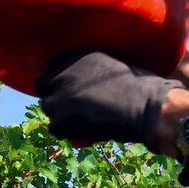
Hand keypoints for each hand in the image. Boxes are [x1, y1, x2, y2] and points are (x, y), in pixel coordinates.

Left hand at [35, 50, 182, 150]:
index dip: (59, 78)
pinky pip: (55, 128)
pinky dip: (67, 132)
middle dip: (54, 94)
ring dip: (61, 114)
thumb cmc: (140, 86)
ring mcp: (60, 96)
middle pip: (42, 85)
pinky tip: (84, 132)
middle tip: (70, 105)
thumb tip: (81, 86)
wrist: (146, 106)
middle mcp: (63, 73)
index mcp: (77, 55)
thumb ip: (89, 72)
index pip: (52, 65)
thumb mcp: (111, 65)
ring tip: (80, 120)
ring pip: (48, 108)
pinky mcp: (62, 119)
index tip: (69, 87)